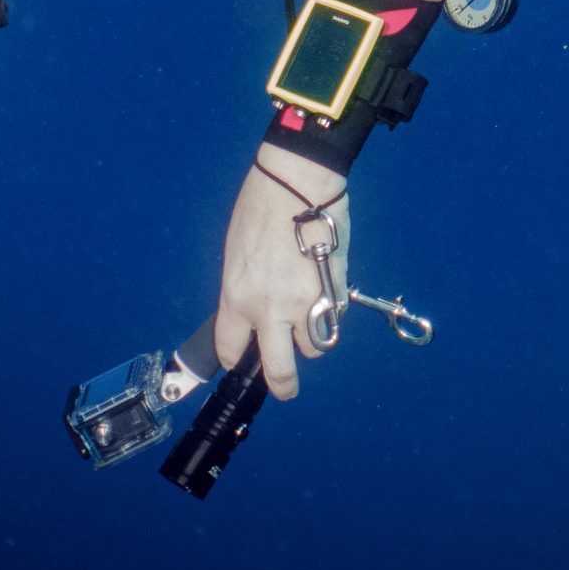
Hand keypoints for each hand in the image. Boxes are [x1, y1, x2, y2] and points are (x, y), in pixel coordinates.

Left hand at [213, 144, 350, 400]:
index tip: (244, 358)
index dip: (237, 358)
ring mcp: (308, 304)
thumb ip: (246, 290)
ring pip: (316, 345)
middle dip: (283, 385)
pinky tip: (324, 288)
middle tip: (285, 387)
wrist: (298, 182)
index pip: (232, 349)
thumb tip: (257, 310)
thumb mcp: (237, 254)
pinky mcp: (336, 290)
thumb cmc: (260, 208)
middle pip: (280, 370)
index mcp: (238, 299)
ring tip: (310, 316)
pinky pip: (335, 316)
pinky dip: (331, 311)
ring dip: (312, 336)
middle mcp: (271, 310)